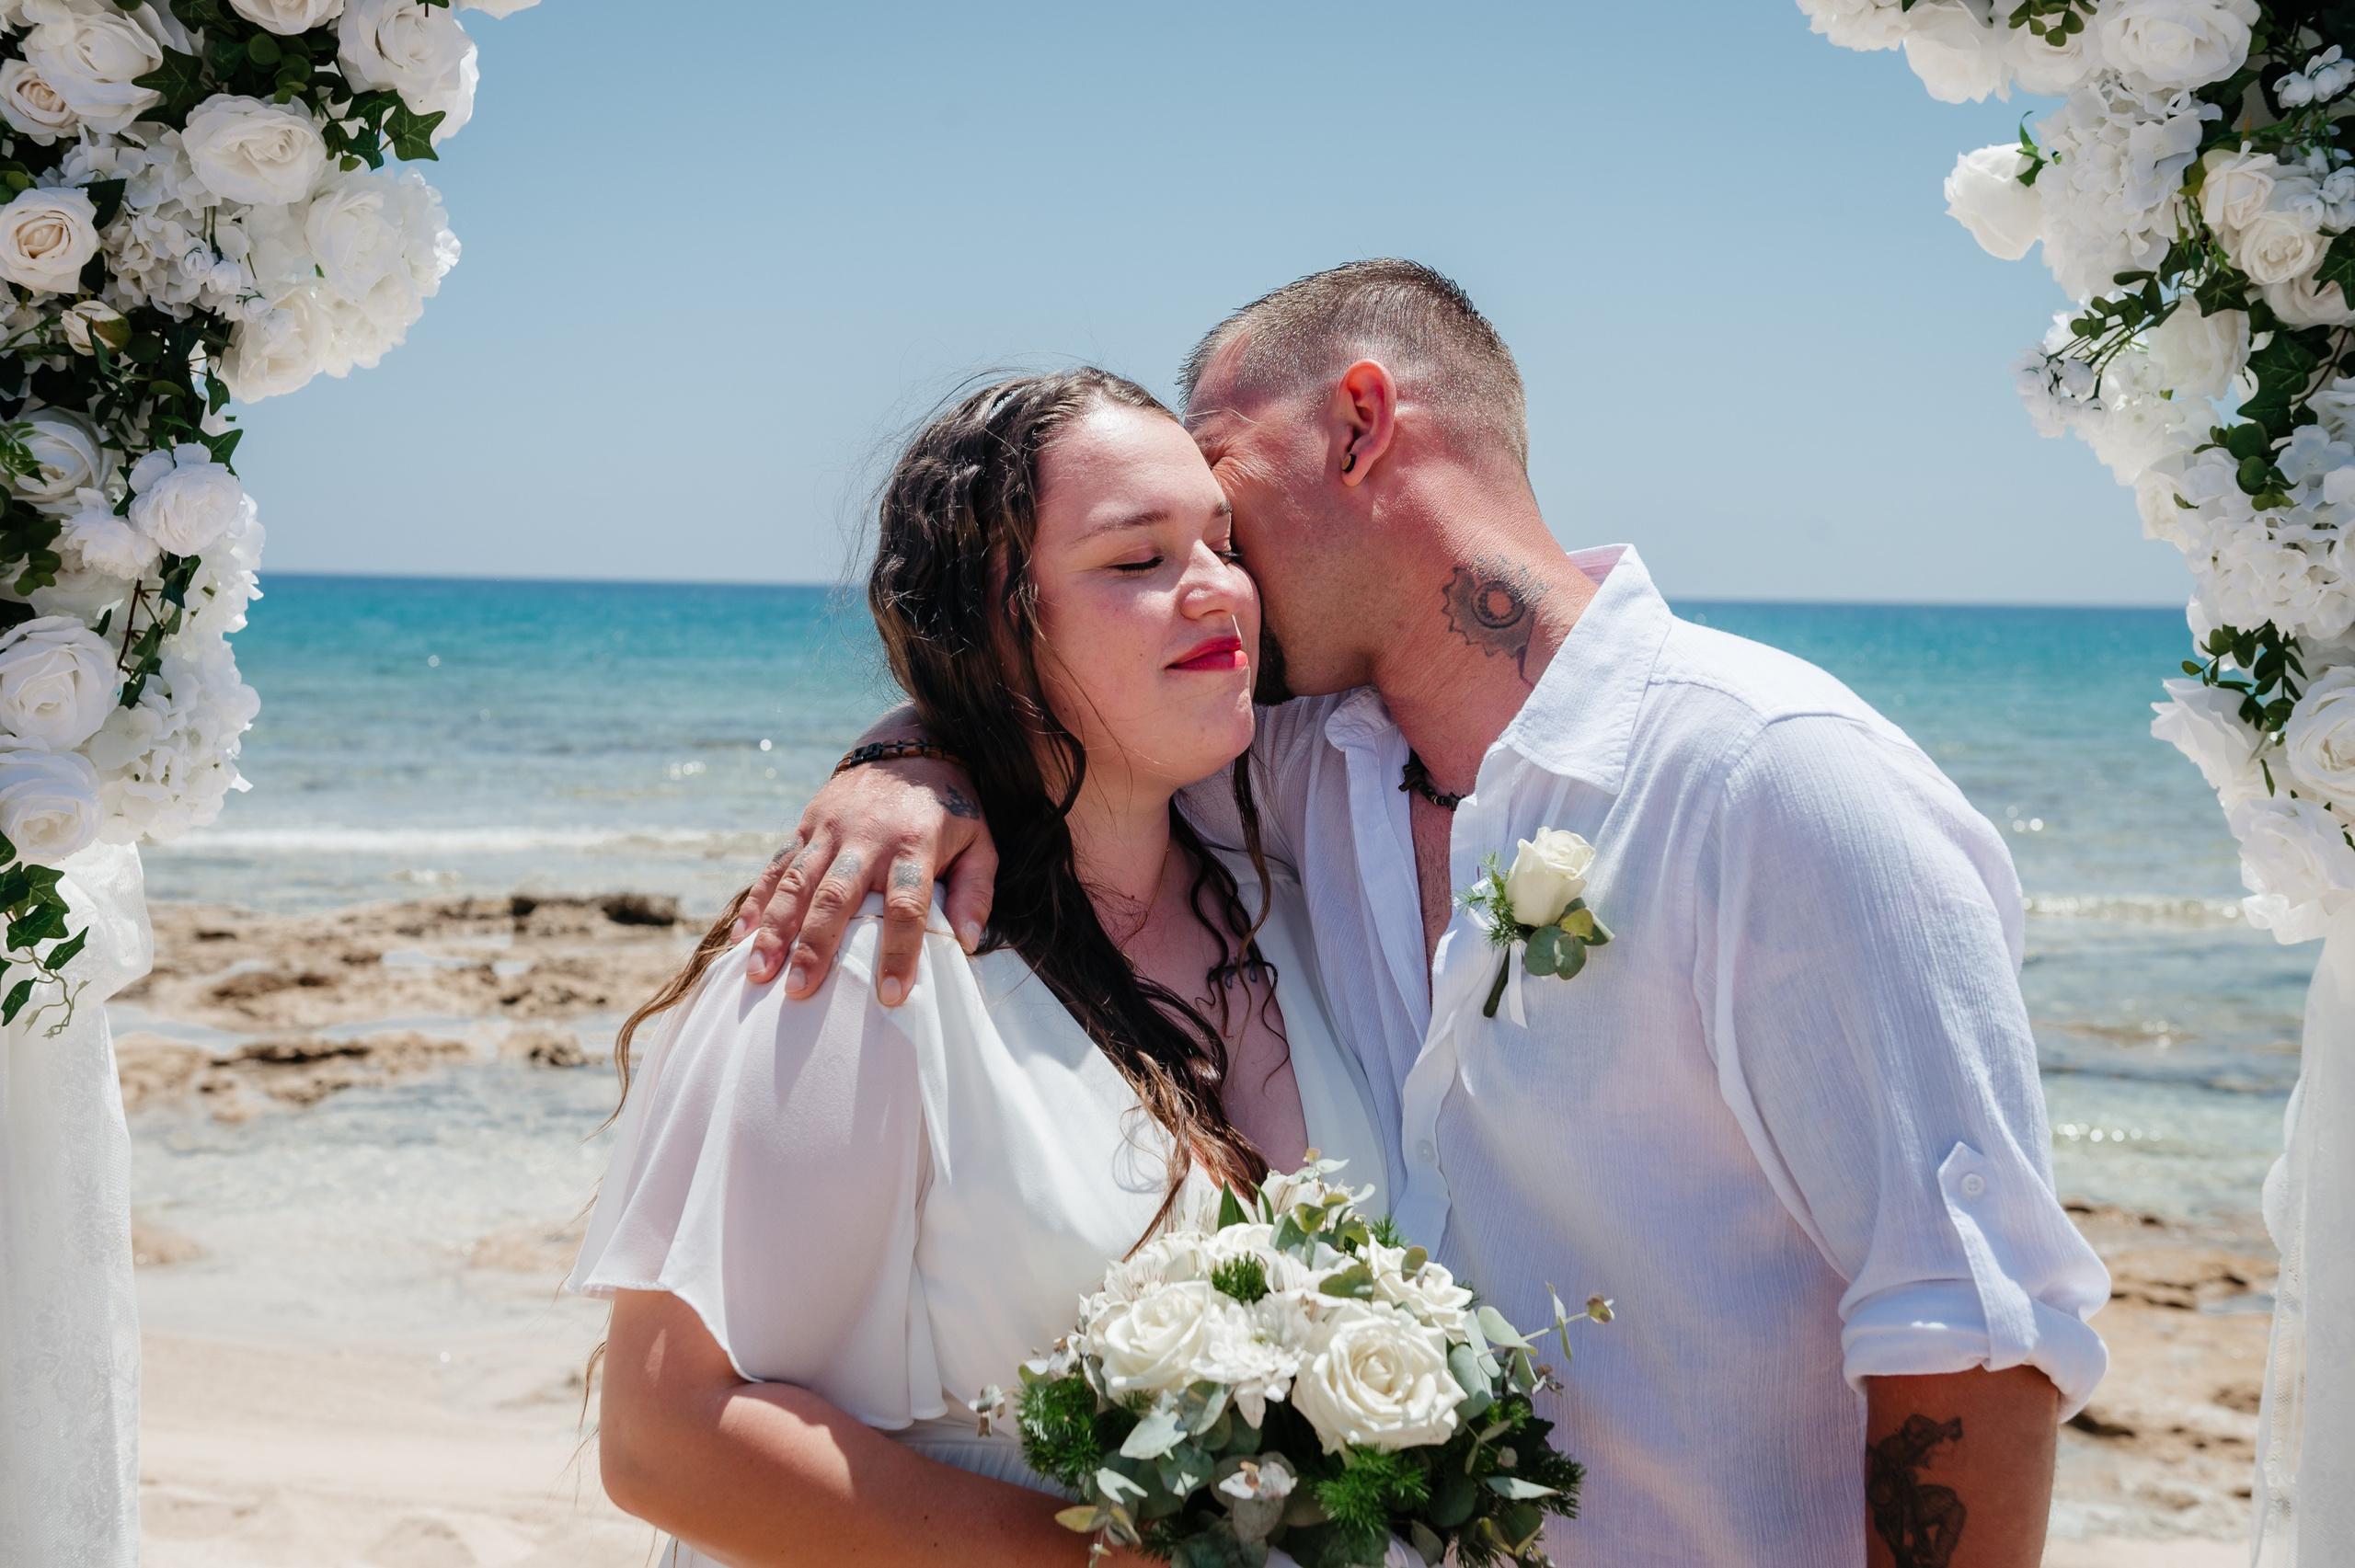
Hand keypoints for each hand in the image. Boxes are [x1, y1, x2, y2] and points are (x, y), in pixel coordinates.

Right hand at [732, 756, 996, 1002]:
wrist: (911, 745)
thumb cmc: (951, 808)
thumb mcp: (980, 842)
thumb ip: (976, 891)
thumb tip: (966, 942)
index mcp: (915, 843)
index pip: (906, 905)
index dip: (898, 951)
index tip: (891, 996)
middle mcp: (867, 836)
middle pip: (837, 896)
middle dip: (816, 946)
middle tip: (800, 992)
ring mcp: (831, 829)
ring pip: (797, 882)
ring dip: (776, 929)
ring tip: (759, 974)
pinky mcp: (807, 824)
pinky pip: (777, 865)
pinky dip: (757, 900)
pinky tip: (741, 936)